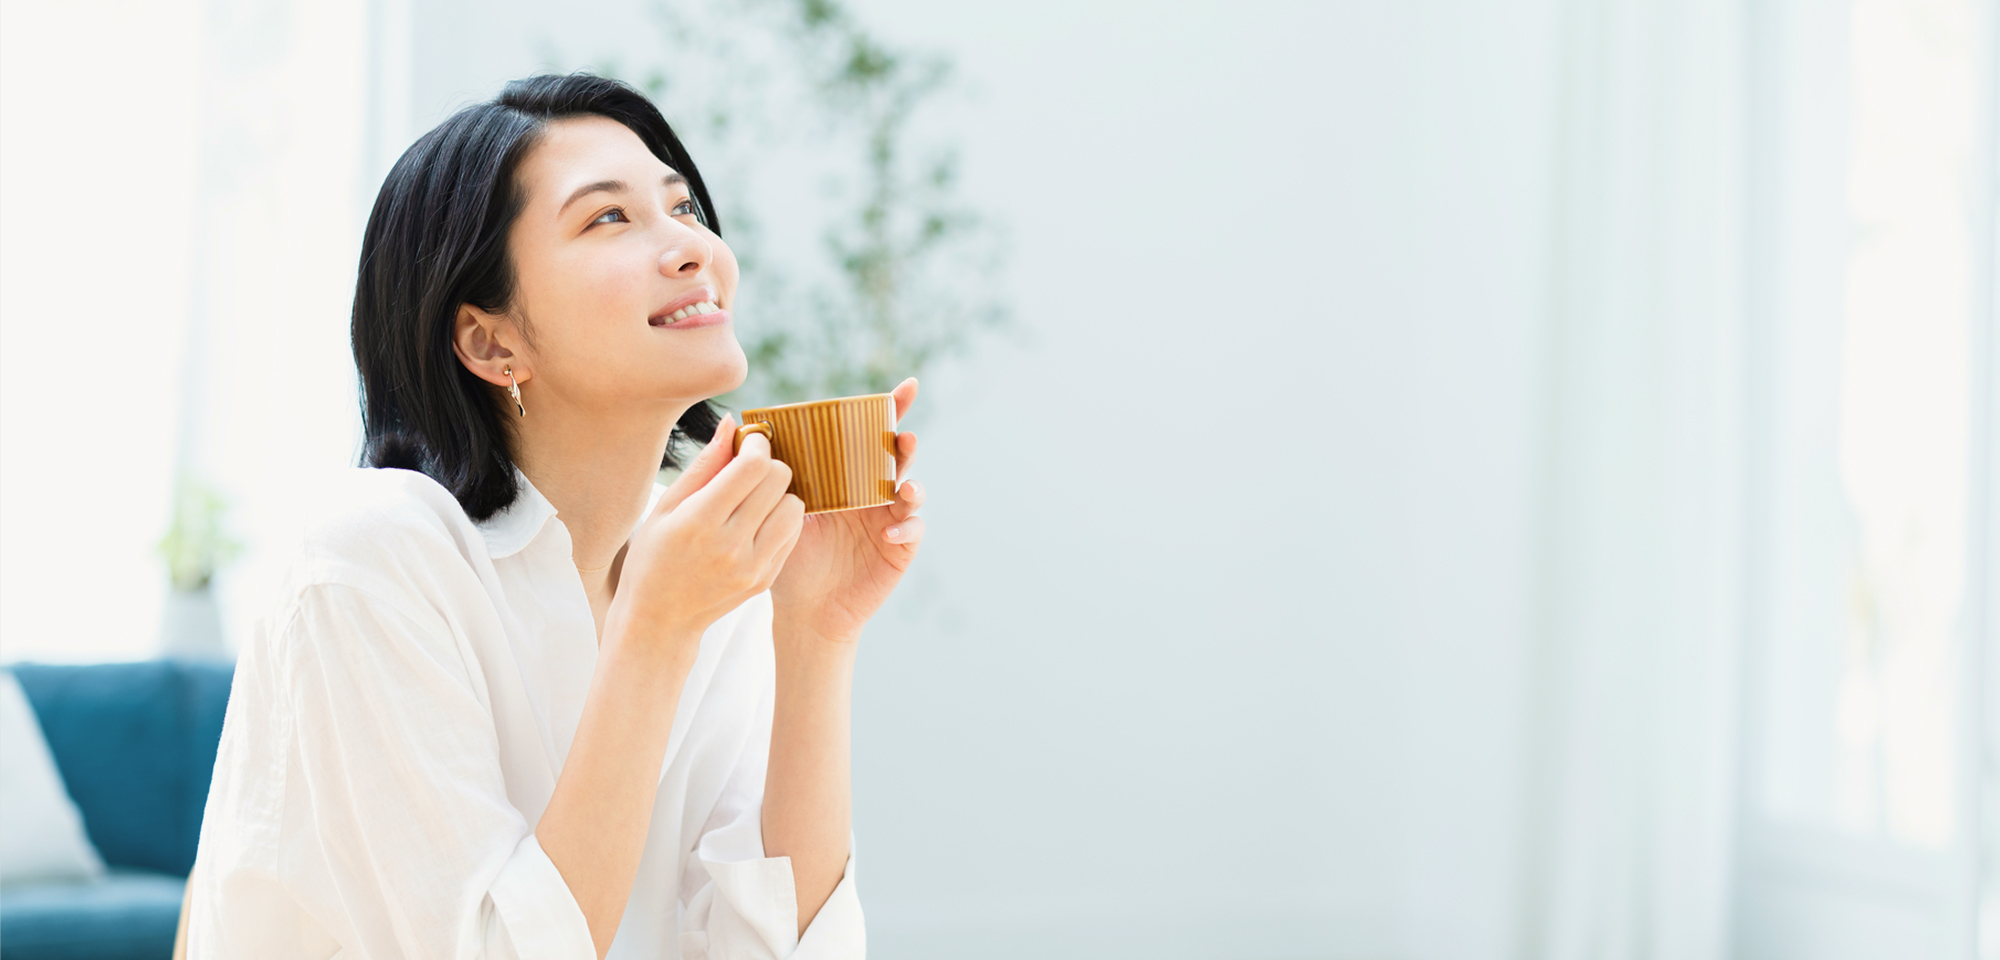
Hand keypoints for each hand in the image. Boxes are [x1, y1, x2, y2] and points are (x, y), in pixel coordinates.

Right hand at [601, 417, 805, 660]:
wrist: (659, 620)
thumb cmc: (654, 557)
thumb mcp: (666, 507)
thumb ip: (704, 465)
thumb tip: (733, 422)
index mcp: (699, 521)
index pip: (753, 467)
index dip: (757, 445)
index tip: (749, 442)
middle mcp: (730, 545)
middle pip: (779, 480)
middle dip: (769, 465)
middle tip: (750, 470)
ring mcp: (751, 567)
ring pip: (795, 506)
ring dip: (780, 494)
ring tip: (754, 499)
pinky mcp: (765, 580)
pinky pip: (792, 534)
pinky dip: (781, 520)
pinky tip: (757, 523)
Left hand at [771, 378, 925, 645]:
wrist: (803, 611)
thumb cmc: (786, 556)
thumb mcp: (773, 508)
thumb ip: (764, 471)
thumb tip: (736, 422)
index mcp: (848, 476)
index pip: (871, 436)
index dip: (893, 410)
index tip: (905, 387)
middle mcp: (873, 493)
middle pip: (898, 459)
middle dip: (905, 444)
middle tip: (903, 437)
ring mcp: (890, 520)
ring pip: (913, 491)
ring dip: (912, 483)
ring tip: (904, 484)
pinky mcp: (898, 549)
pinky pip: (912, 531)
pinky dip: (907, 526)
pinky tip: (891, 530)